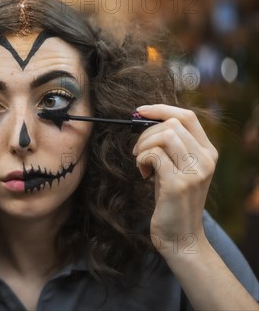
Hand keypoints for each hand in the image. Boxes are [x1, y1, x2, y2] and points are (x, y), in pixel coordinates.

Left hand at [133, 104, 217, 256]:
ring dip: (143, 146)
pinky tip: (143, 174)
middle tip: (138, 151)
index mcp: (208, 152)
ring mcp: (195, 171)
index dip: (161, 108)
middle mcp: (206, 159)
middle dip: (145, 132)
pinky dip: (141, 160)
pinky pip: (153, 155)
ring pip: (163, 135)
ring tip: (141, 163)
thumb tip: (146, 119)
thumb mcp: (177, 168)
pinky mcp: (179, 183)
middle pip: (171, 123)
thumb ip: (171, 146)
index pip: (187, 116)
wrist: (180, 237)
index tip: (139, 111)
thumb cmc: (172, 201)